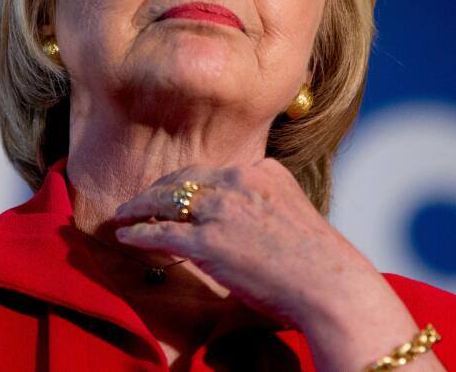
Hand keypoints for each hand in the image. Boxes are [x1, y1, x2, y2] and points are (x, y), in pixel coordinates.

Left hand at [111, 158, 421, 355]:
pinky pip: (161, 233)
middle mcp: (240, 182)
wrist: (330, 285)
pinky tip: (125, 236)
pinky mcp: (207, 242)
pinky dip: (139, 233)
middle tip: (141, 198)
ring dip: (140, 207)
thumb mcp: (294, 214)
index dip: (190, 182)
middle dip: (159, 188)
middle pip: (186, 178)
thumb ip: (266, 207)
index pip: (215, 172)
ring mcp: (222, 210)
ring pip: (168, 201)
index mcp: (264, 171)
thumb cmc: (318, 263)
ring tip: (125, 214)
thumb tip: (245, 223)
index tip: (176, 190)